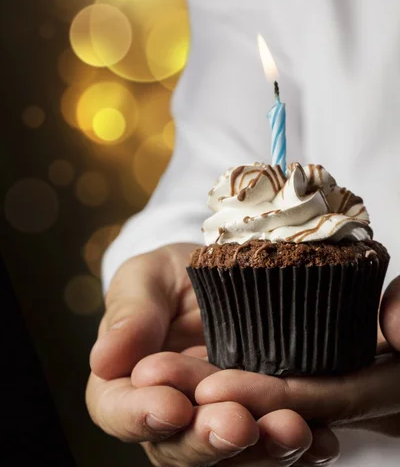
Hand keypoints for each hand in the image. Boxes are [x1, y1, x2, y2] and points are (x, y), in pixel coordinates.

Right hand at [139, 276, 399, 444]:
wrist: (219, 272)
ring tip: (289, 431)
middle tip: (235, 424)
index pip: (119, 410)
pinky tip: (320, 440)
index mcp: (126, 382)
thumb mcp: (145, 278)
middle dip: (207, 440)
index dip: (141, 416)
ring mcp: (214, 420)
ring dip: (260, 450)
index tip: (170, 406)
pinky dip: (300, 447)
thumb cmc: (171, 274)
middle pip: (178, 446)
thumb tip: (103, 359)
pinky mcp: (259, 416)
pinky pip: (274, 443)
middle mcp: (170, 414)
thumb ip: (130, 315)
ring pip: (230, 455)